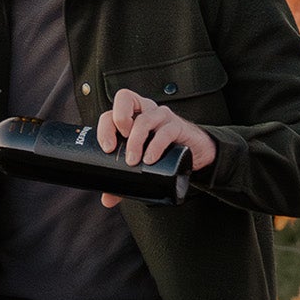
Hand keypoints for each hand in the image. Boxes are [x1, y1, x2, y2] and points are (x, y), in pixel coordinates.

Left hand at [95, 87, 216, 207]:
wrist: (194, 154)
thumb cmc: (163, 153)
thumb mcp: (140, 164)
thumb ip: (123, 180)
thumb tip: (107, 200)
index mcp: (132, 115)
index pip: (112, 110)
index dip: (105, 126)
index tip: (107, 148)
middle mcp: (145, 110)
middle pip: (125, 98)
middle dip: (117, 120)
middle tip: (115, 147)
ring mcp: (162, 116)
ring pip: (144, 119)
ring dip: (134, 141)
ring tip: (132, 161)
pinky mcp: (178, 126)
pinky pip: (165, 132)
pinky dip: (155, 146)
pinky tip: (150, 160)